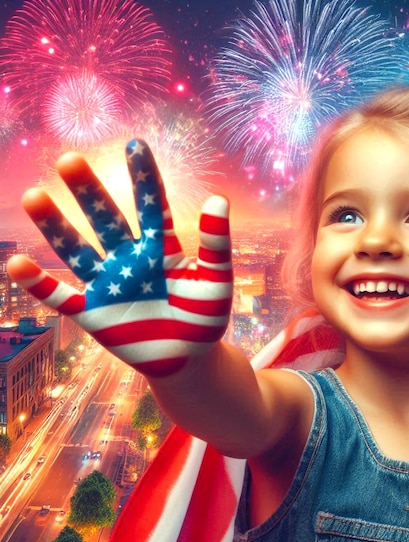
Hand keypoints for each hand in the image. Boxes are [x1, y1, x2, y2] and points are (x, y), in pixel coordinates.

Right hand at [7, 139, 232, 377]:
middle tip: (70, 160)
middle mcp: (130, 259)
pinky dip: (40, 285)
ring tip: (35, 196)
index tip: (136, 144)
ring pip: (78, 250)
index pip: (151, 207)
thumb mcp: (217, 281)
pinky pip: (61, 297)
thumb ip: (216, 244)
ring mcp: (109, 285)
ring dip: (57, 227)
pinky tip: (17, 264)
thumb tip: (218, 198)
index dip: (144, 178)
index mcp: (162, 248)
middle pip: (107, 220)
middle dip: (90, 192)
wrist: (190, 359)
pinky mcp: (94, 313)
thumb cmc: (205, 318)